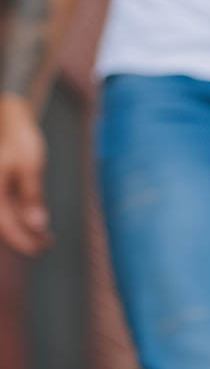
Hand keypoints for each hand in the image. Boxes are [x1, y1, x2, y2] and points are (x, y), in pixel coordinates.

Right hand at [0, 94, 51, 255]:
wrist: (12, 120)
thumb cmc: (20, 140)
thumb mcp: (30, 168)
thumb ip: (31, 196)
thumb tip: (36, 224)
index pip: (3, 221)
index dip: (19, 238)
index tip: (37, 249)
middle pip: (4, 222)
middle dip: (23, 237)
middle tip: (45, 246)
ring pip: (7, 217)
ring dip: (25, 230)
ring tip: (47, 239)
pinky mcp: (3, 188)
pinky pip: (10, 208)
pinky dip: (24, 218)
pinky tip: (40, 227)